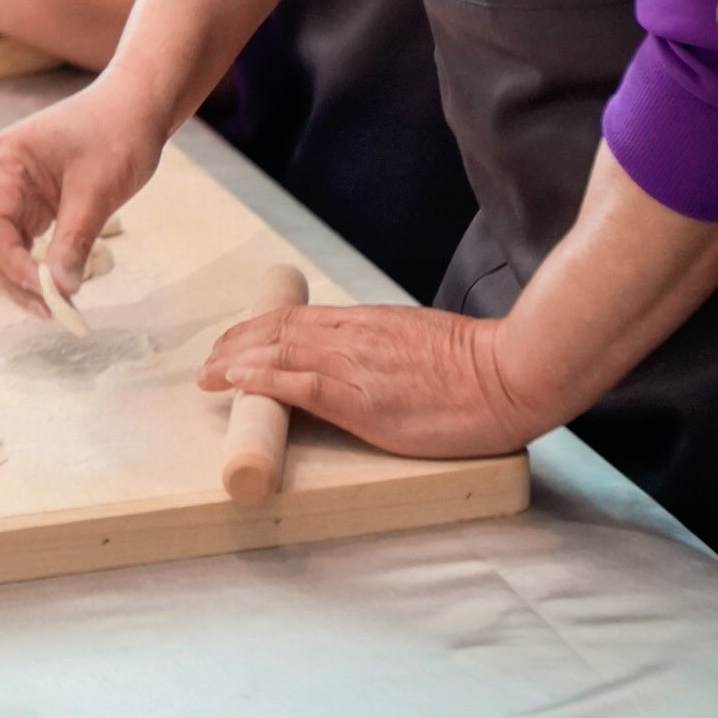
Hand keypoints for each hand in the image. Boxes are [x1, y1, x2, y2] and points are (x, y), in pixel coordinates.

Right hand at [0, 75, 167, 311]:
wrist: (138, 105)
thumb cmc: (119, 132)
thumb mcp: (99, 187)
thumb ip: (75, 238)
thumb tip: (60, 290)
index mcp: (6, 162)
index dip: (13, 264)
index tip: (47, 292)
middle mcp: (2, 177)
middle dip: (14, 279)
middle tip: (52, 310)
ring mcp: (16, 191)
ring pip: (3, 248)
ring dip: (24, 279)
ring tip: (58, 306)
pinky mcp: (34, 203)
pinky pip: (25, 242)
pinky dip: (38, 267)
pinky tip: (59, 286)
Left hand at [197, 300, 526, 458]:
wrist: (509, 373)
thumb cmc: (477, 366)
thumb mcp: (421, 343)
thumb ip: (385, 346)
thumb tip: (365, 361)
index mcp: (368, 322)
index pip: (297, 317)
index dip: (257, 329)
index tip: (234, 343)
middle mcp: (353, 336)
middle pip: (277, 329)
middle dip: (236, 344)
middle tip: (207, 362)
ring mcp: (355, 366)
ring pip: (279, 351)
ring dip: (235, 361)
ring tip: (207, 376)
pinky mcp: (361, 400)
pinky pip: (298, 384)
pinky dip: (260, 379)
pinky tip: (236, 382)